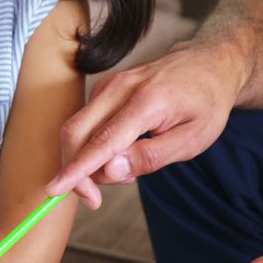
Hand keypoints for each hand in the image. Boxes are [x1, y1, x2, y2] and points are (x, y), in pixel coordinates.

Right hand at [45, 39, 242, 207]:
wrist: (208, 64)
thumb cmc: (205, 103)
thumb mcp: (193, 140)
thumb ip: (151, 157)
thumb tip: (110, 171)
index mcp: (147, 102)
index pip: (101, 142)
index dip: (76, 170)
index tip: (54, 189)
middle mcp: (121, 88)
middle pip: (76, 132)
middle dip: (75, 170)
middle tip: (96, 198)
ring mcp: (110, 84)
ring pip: (76, 128)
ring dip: (86, 159)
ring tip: (128, 165)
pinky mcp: (105, 87)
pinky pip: (86, 121)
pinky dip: (92, 144)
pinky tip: (121, 149)